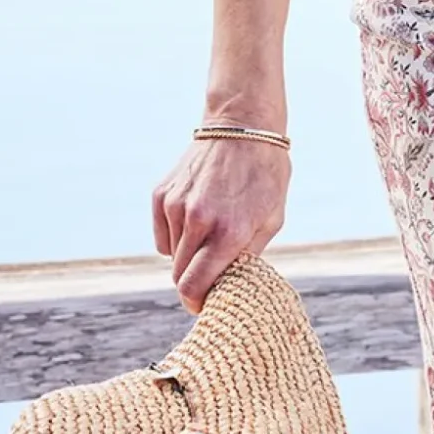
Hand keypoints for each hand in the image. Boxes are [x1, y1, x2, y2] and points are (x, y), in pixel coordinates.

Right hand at [152, 135, 290, 313]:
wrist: (242, 127)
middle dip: (194, 283)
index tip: (205, 306)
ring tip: (211, 237)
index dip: (197, 303)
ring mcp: (175, 207)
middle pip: (179, 276)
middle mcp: (198, 221)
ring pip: (171, 256)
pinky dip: (175, 239)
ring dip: (188, 258)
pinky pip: (162, 237)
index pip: (194, 286)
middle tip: (211, 277)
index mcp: (229, 232)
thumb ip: (249, 255)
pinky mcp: (161, 196)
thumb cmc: (265, 175)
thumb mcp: (272, 218)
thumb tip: (228, 284)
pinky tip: (196, 222)